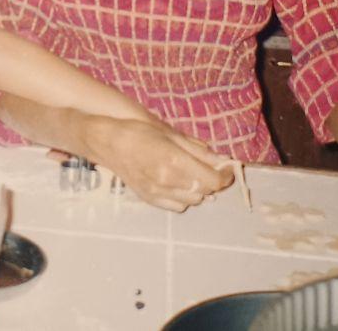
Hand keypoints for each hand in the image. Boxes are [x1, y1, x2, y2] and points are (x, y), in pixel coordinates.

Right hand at [84, 116, 235, 211]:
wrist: (108, 142)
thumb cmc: (139, 132)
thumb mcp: (172, 135)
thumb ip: (198, 150)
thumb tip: (221, 160)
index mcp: (175, 161)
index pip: (212, 180)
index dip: (225, 176)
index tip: (228, 168)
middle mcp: (167, 181)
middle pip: (205, 191)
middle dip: (212, 180)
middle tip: (210, 167)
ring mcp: (157, 192)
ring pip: (193, 201)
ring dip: (199, 190)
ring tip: (193, 174)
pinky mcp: (149, 199)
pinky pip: (177, 206)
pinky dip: (184, 198)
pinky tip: (178, 184)